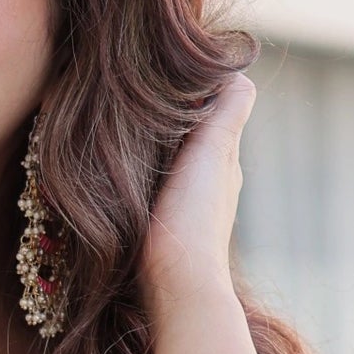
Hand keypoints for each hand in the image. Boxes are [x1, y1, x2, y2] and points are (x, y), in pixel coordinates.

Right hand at [140, 74, 254, 309]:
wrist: (175, 283)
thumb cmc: (195, 215)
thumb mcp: (215, 150)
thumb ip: (227, 111)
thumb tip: (237, 70)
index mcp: (224, 160)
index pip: (212, 112)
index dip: (191, 91)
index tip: (161, 73)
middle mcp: (209, 182)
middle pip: (188, 136)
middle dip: (167, 117)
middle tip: (133, 96)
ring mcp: (185, 206)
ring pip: (169, 161)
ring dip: (150, 144)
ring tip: (120, 127)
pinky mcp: (158, 225)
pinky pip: (151, 184)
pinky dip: (139, 169)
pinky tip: (117, 168)